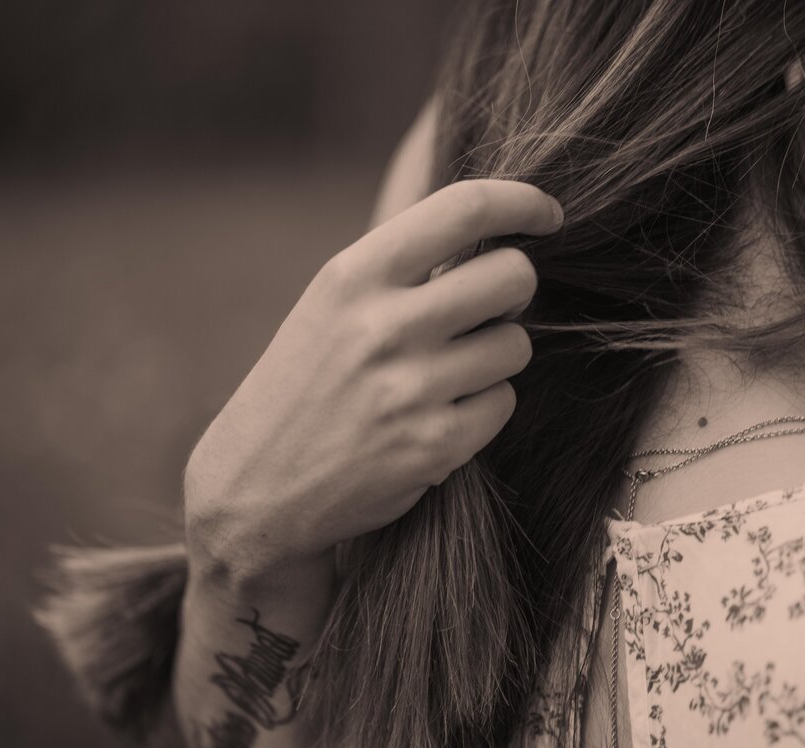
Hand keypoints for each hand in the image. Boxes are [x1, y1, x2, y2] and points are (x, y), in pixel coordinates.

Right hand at [182, 179, 562, 588]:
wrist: (256, 487)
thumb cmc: (306, 384)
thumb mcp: (333, 304)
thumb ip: (404, 266)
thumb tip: (498, 229)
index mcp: (354, 276)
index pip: (464, 209)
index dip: (523, 203)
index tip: (548, 215)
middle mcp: (383, 326)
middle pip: (514, 276)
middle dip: (514, 291)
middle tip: (487, 310)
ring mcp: (412, 389)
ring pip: (516, 344)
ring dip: (496, 355)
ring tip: (447, 373)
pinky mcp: (435, 445)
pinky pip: (504, 402)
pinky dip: (484, 407)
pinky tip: (439, 416)